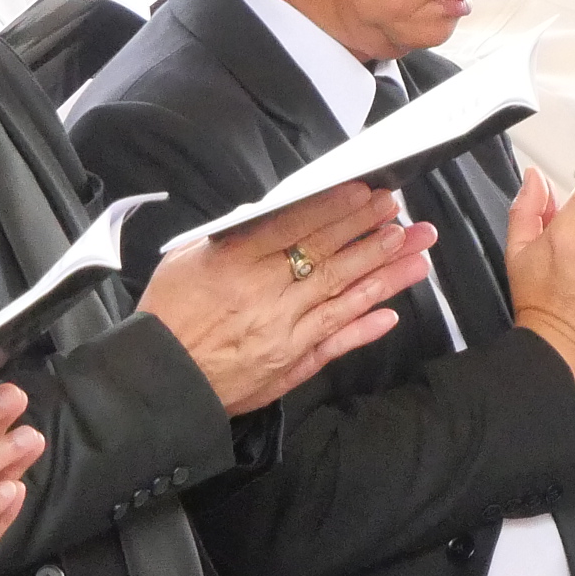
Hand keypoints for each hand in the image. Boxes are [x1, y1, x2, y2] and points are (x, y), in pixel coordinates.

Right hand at [138, 182, 434, 413]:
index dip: (336, 209)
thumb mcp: (184, 261)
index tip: (366, 193)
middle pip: (328, 257)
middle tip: (402, 215)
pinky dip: (363, 328)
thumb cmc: (167, 317)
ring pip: (342, 297)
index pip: (296, 227)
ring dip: (383, 274)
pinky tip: (392, 312)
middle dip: (369, 233)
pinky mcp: (289, 365)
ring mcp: (283, 332)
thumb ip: (229, 237)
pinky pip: (334, 343)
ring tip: (415, 253)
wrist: (159, 382)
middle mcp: (265, 296)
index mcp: (235, 263)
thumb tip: (268, 215)